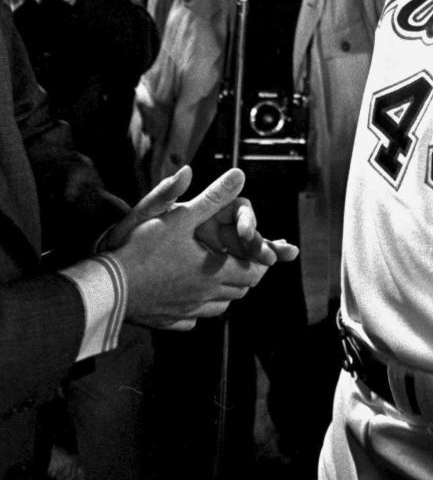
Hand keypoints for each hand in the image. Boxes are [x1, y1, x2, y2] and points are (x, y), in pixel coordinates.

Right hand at [103, 167, 293, 329]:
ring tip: (219, 276)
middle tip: (241, 259)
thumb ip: (212, 197)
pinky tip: (190, 296)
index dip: (259, 260)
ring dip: (225, 292)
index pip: (252, 272)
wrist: (109, 286)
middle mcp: (204, 297)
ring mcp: (186, 312)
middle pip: (239, 291)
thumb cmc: (143, 248)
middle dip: (244, 275)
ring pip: (219, 307)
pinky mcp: (168, 321)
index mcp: (213, 272)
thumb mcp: (180, 216)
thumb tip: (239, 175)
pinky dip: (198, 308)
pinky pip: (193, 319)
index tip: (258, 249)